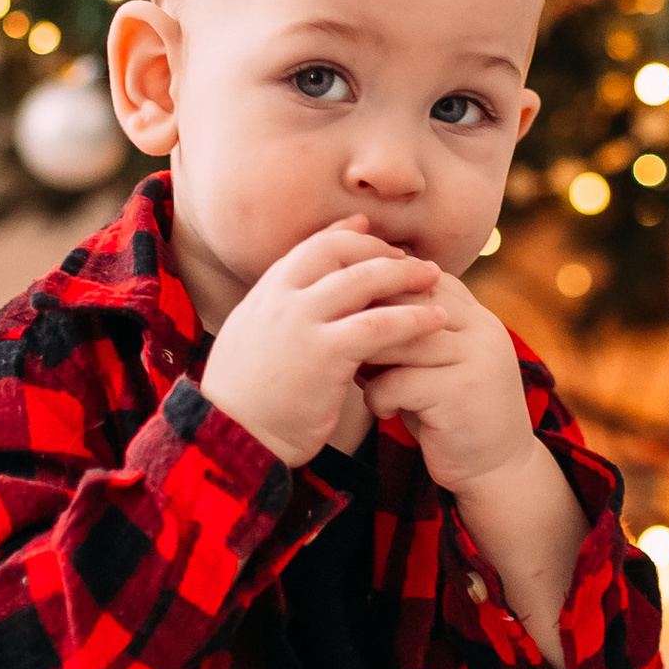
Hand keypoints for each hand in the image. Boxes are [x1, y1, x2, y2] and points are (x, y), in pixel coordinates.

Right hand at [198, 222, 443, 469]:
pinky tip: (435, 321)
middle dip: (379, 249)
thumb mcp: (253, 341)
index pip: (310, 246)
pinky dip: (411, 318)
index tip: (369, 229)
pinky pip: (378, 325)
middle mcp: (280, 298)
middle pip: (339, 250)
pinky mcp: (325, 353)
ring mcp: (301, 322)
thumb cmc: (245, 401)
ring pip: (363, 279)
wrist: (232, 439)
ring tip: (436, 278)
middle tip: (410, 259)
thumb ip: (275, 314)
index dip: (344, 235)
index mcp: (264, 294)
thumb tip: (298, 297)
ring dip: (405, 275)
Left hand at [355, 270, 541, 500]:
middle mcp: (483, 328)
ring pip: (402, 338)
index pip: (422, 278)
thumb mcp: (434, 366)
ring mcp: (477, 358)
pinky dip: (378, 395)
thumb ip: (409, 335)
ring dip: (369, 357)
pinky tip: (383, 410)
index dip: (381, 288)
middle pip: (410, 300)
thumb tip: (350, 306)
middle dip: (368, 317)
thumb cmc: (451, 414)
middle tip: (337, 338)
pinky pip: (399, 381)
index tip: (347, 307)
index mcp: (477, 316)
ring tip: (356, 375)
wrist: (499, 471)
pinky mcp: (462, 393)